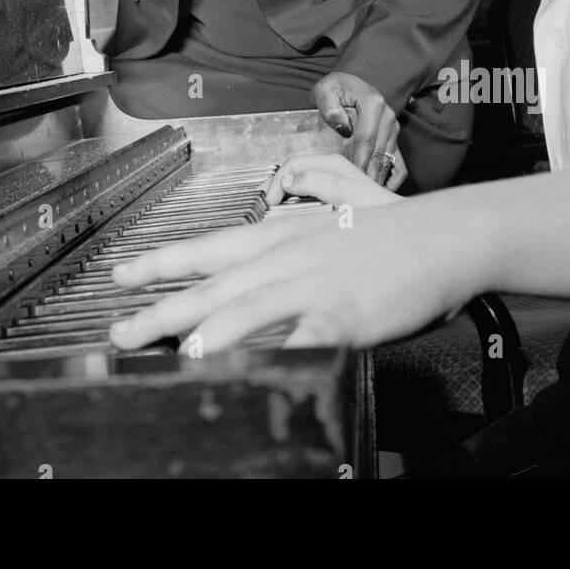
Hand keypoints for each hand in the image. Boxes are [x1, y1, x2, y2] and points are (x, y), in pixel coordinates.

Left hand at [109, 197, 476, 352]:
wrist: (447, 235)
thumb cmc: (394, 226)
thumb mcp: (337, 205)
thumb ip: (304, 203)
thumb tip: (279, 198)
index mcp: (282, 233)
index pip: (208, 247)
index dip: (161, 263)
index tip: (121, 276)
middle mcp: (289, 254)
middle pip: (214, 285)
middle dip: (162, 310)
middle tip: (122, 331)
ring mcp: (315, 284)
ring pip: (248, 309)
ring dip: (206, 334)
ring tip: (172, 353)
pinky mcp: (344, 315)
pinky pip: (299, 339)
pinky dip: (270, 355)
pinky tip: (248, 370)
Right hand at [263, 152, 401, 209]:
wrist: (398, 229)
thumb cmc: (377, 210)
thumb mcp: (345, 193)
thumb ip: (316, 182)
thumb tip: (287, 181)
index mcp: (331, 163)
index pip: (293, 164)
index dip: (277, 181)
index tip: (269, 201)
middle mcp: (330, 171)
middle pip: (293, 172)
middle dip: (275, 187)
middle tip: (262, 206)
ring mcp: (331, 185)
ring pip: (298, 185)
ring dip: (283, 196)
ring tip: (272, 211)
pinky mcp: (333, 200)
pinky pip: (306, 197)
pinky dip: (294, 205)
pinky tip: (290, 216)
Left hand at [310, 72, 405, 190]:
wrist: (351, 83)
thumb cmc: (336, 88)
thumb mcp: (326, 91)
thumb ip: (330, 106)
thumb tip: (342, 126)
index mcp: (373, 105)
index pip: (366, 139)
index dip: (358, 161)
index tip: (351, 180)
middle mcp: (388, 117)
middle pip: (378, 153)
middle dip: (368, 176)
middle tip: (356, 197)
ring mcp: (393, 128)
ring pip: (387, 160)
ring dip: (377, 179)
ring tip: (364, 198)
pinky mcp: (394, 138)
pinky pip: (399, 163)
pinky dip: (393, 178)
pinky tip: (381, 191)